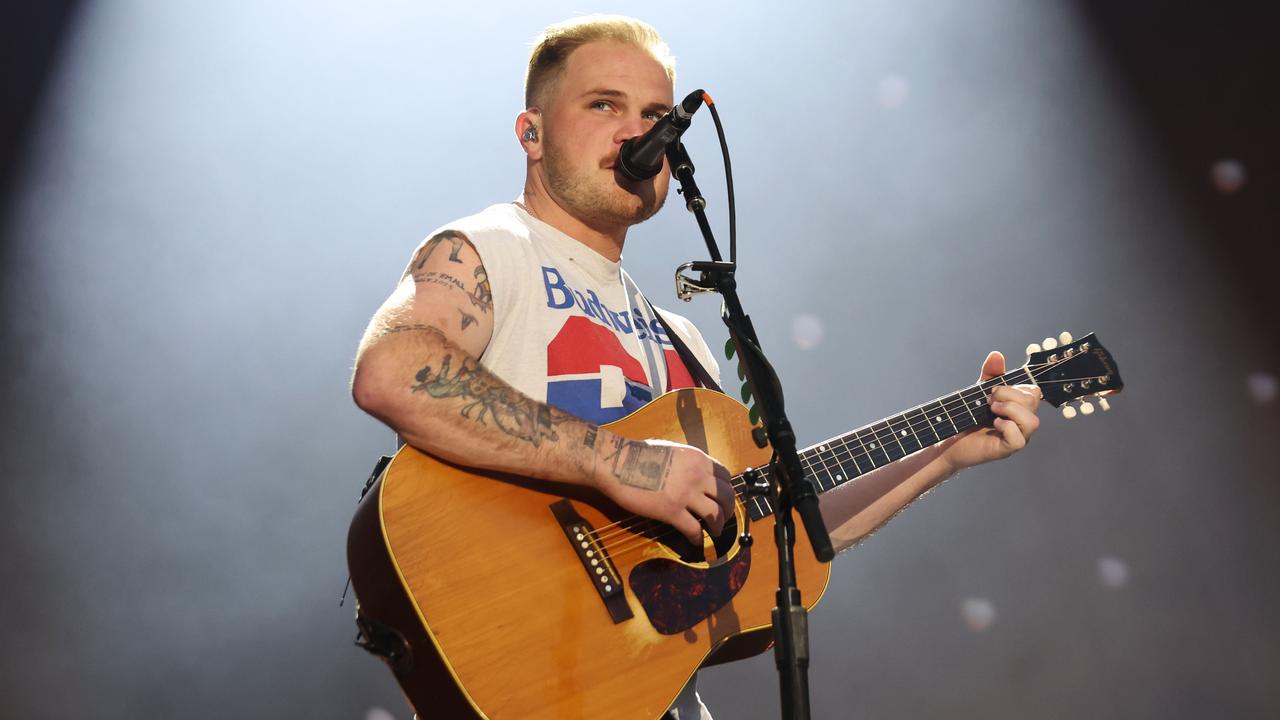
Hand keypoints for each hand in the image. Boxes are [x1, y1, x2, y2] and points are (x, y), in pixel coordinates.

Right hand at [593, 436, 735, 544]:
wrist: (619, 463)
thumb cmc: (640, 454)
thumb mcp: (673, 451)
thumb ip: (689, 464)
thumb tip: (696, 476)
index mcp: (698, 459)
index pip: (726, 477)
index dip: (727, 491)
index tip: (723, 499)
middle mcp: (697, 476)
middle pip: (726, 497)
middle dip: (728, 511)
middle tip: (723, 518)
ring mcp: (686, 494)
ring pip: (716, 515)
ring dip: (717, 526)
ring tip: (714, 533)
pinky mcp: (672, 511)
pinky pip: (694, 529)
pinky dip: (698, 538)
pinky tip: (695, 541)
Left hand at [939, 351, 1041, 471]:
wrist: (949, 438)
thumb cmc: (968, 416)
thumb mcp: (980, 390)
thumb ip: (990, 373)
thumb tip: (997, 354)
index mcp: (1020, 407)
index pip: (1034, 391)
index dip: (1015, 387)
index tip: (993, 390)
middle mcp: (1022, 422)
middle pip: (1033, 402)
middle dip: (1009, 395)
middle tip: (988, 400)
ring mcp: (1017, 437)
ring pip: (1033, 422)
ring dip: (1010, 410)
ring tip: (992, 410)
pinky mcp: (1007, 449)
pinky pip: (1019, 439)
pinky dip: (1007, 427)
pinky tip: (994, 424)